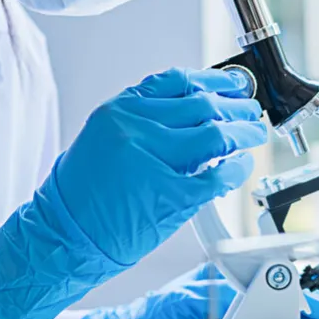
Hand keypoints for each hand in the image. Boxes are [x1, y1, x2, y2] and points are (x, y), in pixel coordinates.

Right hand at [0, 68, 267, 318]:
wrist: (64, 237)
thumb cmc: (82, 195)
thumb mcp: (105, 140)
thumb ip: (146, 123)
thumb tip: (193, 113)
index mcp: (120, 111)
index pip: (177, 82)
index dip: (212, 81)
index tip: (231, 85)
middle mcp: (136, 129)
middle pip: (202, 106)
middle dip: (235, 107)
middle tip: (251, 111)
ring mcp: (154, 161)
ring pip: (215, 134)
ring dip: (242, 132)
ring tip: (254, 133)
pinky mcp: (172, 194)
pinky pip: (218, 174)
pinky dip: (236, 168)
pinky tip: (242, 165)